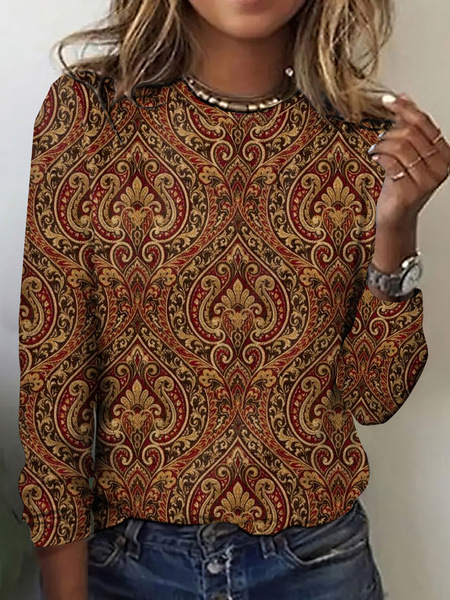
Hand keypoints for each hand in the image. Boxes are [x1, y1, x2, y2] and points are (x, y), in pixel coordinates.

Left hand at [368, 93, 449, 227]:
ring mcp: (427, 180)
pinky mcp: (411, 190)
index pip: (425, 123)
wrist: (396, 215)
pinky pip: (392, 163)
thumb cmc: (402, 184)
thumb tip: (404, 97)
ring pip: (400, 146)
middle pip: (412, 133)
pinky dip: (379, 157)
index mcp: (444, 154)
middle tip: (380, 140)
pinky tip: (375, 158)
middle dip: (390, 133)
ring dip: (382, 145)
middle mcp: (440, 166)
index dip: (405, 109)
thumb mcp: (408, 153)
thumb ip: (408, 127)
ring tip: (376, 150)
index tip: (388, 100)